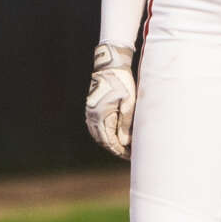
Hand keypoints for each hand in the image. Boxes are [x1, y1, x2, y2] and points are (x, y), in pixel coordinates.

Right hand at [85, 44, 134, 159]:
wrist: (109, 65)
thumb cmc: (121, 82)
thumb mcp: (128, 102)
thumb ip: (126, 123)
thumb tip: (125, 142)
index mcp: (100, 116)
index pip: (109, 141)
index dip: (120, 150)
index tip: (130, 156)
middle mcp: (92, 116)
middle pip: (103, 141)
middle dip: (116, 149)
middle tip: (129, 155)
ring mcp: (90, 113)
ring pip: (99, 135)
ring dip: (110, 143)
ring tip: (123, 148)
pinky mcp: (92, 109)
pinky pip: (97, 128)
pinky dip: (105, 134)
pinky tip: (115, 136)